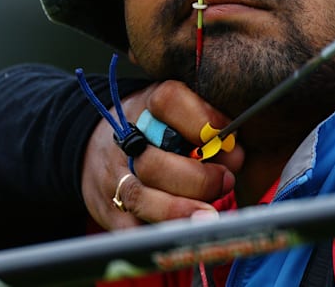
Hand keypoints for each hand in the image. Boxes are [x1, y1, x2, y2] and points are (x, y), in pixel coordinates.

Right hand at [81, 80, 244, 229]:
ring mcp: (114, 178)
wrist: (100, 149)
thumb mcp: (180, 112)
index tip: (227, 134)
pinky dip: (159, 233)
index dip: (202, 118)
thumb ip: (210, 127)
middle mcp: (126, 141)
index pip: (168, 100)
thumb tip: (234, 155)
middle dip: (197, 177)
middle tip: (226, 180)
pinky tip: (186, 233)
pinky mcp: (111, 212)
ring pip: (141, 197)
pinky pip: (131, 230)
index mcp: (147, 105)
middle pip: (154, 161)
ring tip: (209, 216)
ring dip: (179, 210)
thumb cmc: (158, 129)